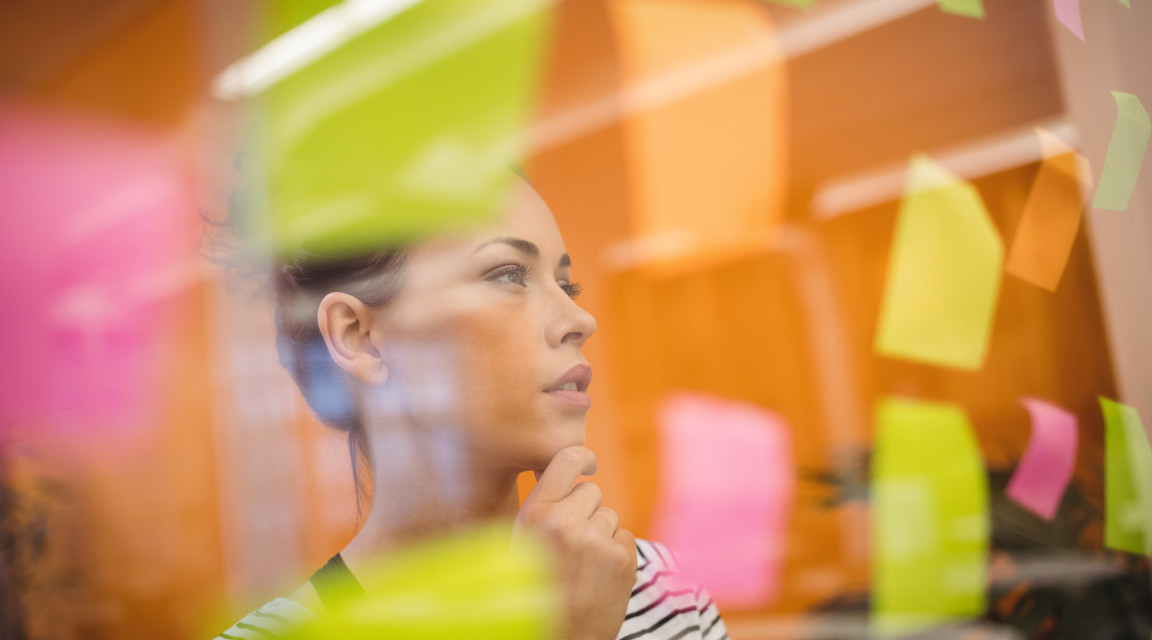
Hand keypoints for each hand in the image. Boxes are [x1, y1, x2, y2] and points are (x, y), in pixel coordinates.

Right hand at [513, 446, 636, 639]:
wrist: (559, 638)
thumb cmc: (534, 592)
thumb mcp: (521, 545)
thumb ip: (541, 509)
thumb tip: (560, 474)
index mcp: (534, 514)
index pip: (567, 458)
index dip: (582, 458)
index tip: (587, 464)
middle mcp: (565, 522)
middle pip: (592, 491)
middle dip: (586, 510)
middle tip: (573, 542)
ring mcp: (596, 541)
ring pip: (609, 515)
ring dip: (600, 533)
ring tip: (583, 564)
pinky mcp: (622, 560)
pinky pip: (625, 537)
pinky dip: (616, 553)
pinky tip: (599, 575)